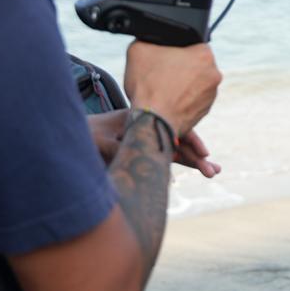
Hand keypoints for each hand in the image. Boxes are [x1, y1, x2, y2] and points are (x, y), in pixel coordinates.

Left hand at [88, 112, 221, 177]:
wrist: (74, 134)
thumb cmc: (85, 135)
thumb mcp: (100, 141)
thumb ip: (121, 150)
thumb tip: (140, 162)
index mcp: (142, 119)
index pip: (173, 128)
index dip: (190, 142)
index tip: (203, 155)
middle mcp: (150, 128)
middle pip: (180, 140)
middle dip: (198, 156)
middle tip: (215, 171)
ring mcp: (148, 139)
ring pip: (176, 149)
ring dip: (194, 160)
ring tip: (213, 172)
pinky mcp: (144, 151)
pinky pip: (166, 156)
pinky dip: (181, 162)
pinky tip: (192, 170)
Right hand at [123, 42, 221, 137]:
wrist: (152, 121)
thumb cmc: (148, 86)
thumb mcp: (139, 49)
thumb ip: (149, 39)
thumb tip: (150, 38)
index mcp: (204, 54)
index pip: (193, 44)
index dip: (176, 50)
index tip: (165, 57)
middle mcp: (214, 74)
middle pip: (195, 64)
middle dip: (180, 67)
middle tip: (162, 73)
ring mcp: (211, 95)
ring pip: (195, 83)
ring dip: (182, 85)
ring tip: (163, 89)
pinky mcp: (205, 111)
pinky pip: (193, 100)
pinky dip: (182, 100)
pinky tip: (167, 101)